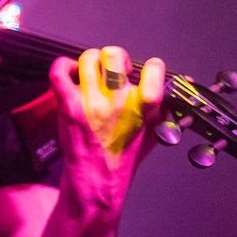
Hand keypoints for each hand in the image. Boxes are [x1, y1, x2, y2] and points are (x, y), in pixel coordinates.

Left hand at [47, 47, 163, 207]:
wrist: (96, 181)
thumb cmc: (122, 160)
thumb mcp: (153, 135)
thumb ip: (164, 111)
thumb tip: (177, 88)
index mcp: (144, 107)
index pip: (154, 68)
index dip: (150, 66)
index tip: (146, 71)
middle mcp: (118, 101)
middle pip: (114, 55)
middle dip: (115, 58)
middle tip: (113, 71)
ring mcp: (91, 102)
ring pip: (88, 59)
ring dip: (90, 61)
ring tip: (91, 72)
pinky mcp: (69, 106)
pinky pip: (59, 73)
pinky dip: (62, 65)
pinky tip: (70, 73)